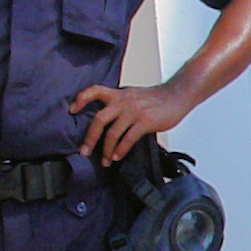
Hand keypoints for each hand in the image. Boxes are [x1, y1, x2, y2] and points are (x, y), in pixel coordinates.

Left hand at [72, 82, 194, 163]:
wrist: (178, 94)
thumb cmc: (157, 98)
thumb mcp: (134, 95)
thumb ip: (120, 104)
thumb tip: (108, 120)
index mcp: (119, 94)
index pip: (94, 91)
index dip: (81, 99)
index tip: (72, 110)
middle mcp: (123, 101)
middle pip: (99, 119)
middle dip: (90, 138)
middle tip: (84, 151)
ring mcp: (134, 111)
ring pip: (112, 133)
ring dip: (106, 150)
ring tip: (105, 160)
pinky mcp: (145, 122)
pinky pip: (128, 138)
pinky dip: (121, 150)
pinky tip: (118, 156)